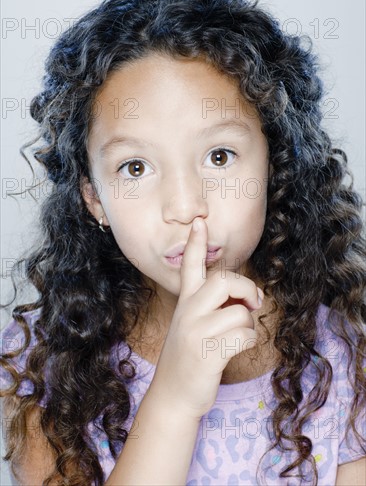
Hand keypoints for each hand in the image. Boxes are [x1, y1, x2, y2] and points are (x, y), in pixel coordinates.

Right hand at [149, 217, 262, 419]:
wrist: (172, 396)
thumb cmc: (189, 356)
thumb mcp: (192, 324)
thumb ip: (211, 306)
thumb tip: (247, 295)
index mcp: (185, 302)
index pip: (189, 265)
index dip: (196, 243)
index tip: (199, 221)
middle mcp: (188, 312)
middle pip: (224, 280)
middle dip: (246, 288)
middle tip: (252, 301)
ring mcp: (196, 332)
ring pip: (240, 311)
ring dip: (248, 324)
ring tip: (236, 336)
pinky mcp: (207, 353)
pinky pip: (244, 335)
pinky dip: (248, 341)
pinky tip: (235, 350)